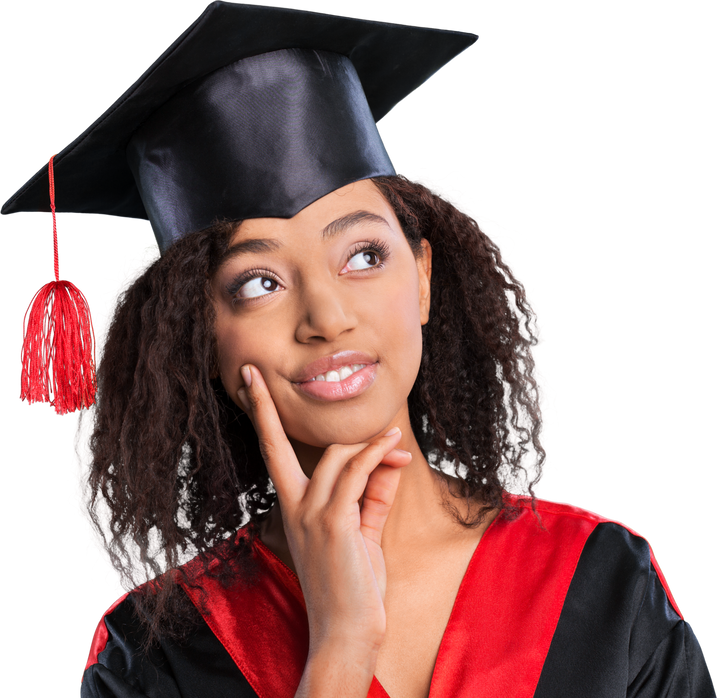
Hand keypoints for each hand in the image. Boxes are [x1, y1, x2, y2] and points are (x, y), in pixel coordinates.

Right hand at [237, 365, 410, 655]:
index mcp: (292, 507)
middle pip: (279, 444)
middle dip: (264, 407)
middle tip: (262, 376)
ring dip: (368, 443)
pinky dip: (377, 454)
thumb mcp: (361, 530)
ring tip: (395, 442)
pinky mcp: (335, 523)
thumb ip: (372, 492)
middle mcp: (293, 507)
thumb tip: (388, 458)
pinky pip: (357, 473)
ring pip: (336, 455)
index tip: (249, 382)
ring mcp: (310, 514)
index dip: (260, 415)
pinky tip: (394, 447)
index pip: (270, 452)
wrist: (349, 632)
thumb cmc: (353, 583)